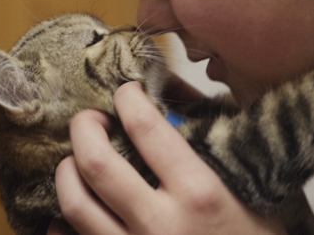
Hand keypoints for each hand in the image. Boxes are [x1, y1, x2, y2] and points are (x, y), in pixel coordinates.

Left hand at [48, 82, 284, 234]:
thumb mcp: (251, 191)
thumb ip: (217, 149)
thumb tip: (178, 105)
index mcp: (199, 193)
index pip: (147, 128)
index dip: (128, 99)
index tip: (126, 92)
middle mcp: (161, 223)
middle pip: (97, 164)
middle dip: (84, 128)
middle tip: (89, 118)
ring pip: (74, 205)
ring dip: (66, 172)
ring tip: (75, 160)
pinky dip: (61, 226)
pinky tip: (68, 212)